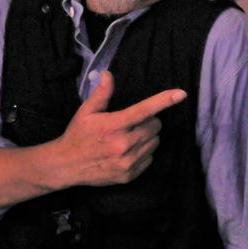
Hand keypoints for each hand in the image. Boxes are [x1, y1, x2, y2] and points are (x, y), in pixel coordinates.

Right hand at [46, 70, 185, 187]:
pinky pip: (150, 158)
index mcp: (114, 125)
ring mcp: (128, 162)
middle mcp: (123, 144)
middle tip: (131, 123)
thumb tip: (109, 74)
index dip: (164, 100)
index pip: (144, 110)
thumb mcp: (86, 112)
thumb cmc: (78, 135)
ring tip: (128, 137)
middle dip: (148, 121)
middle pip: (155, 126)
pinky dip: (143, 152)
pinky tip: (127, 151)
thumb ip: (102, 93)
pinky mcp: (130, 175)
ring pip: (155, 142)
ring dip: (147, 137)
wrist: (66, 166)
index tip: (181, 94)